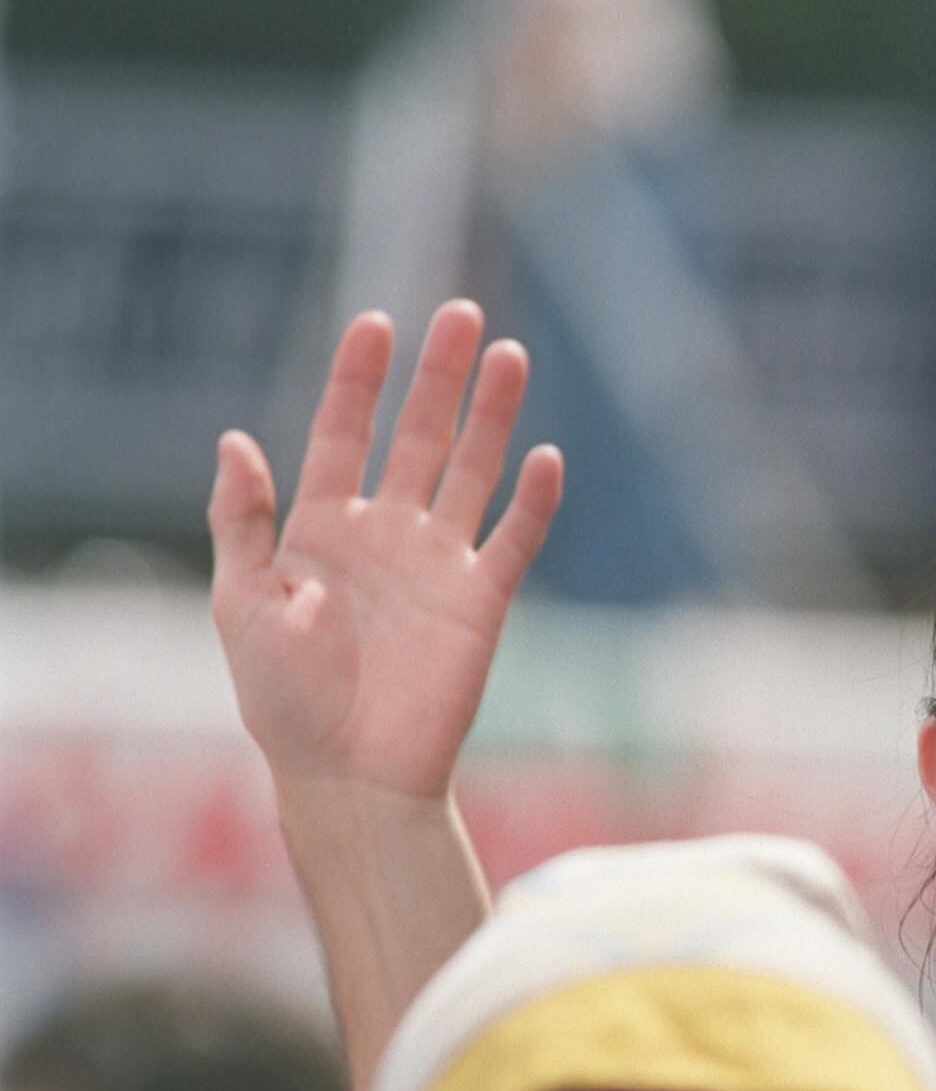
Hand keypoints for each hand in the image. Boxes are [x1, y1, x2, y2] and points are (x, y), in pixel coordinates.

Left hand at [209, 301, 561, 798]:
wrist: (350, 775)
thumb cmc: (285, 701)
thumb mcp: (241, 603)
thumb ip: (242, 522)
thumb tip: (235, 439)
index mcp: (321, 529)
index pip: (342, 434)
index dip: (357, 380)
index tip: (377, 323)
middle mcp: (385, 535)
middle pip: (417, 437)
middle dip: (438, 376)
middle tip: (461, 315)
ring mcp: (437, 565)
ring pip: (470, 472)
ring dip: (490, 415)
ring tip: (509, 354)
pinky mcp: (481, 602)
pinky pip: (513, 540)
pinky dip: (532, 501)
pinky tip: (545, 456)